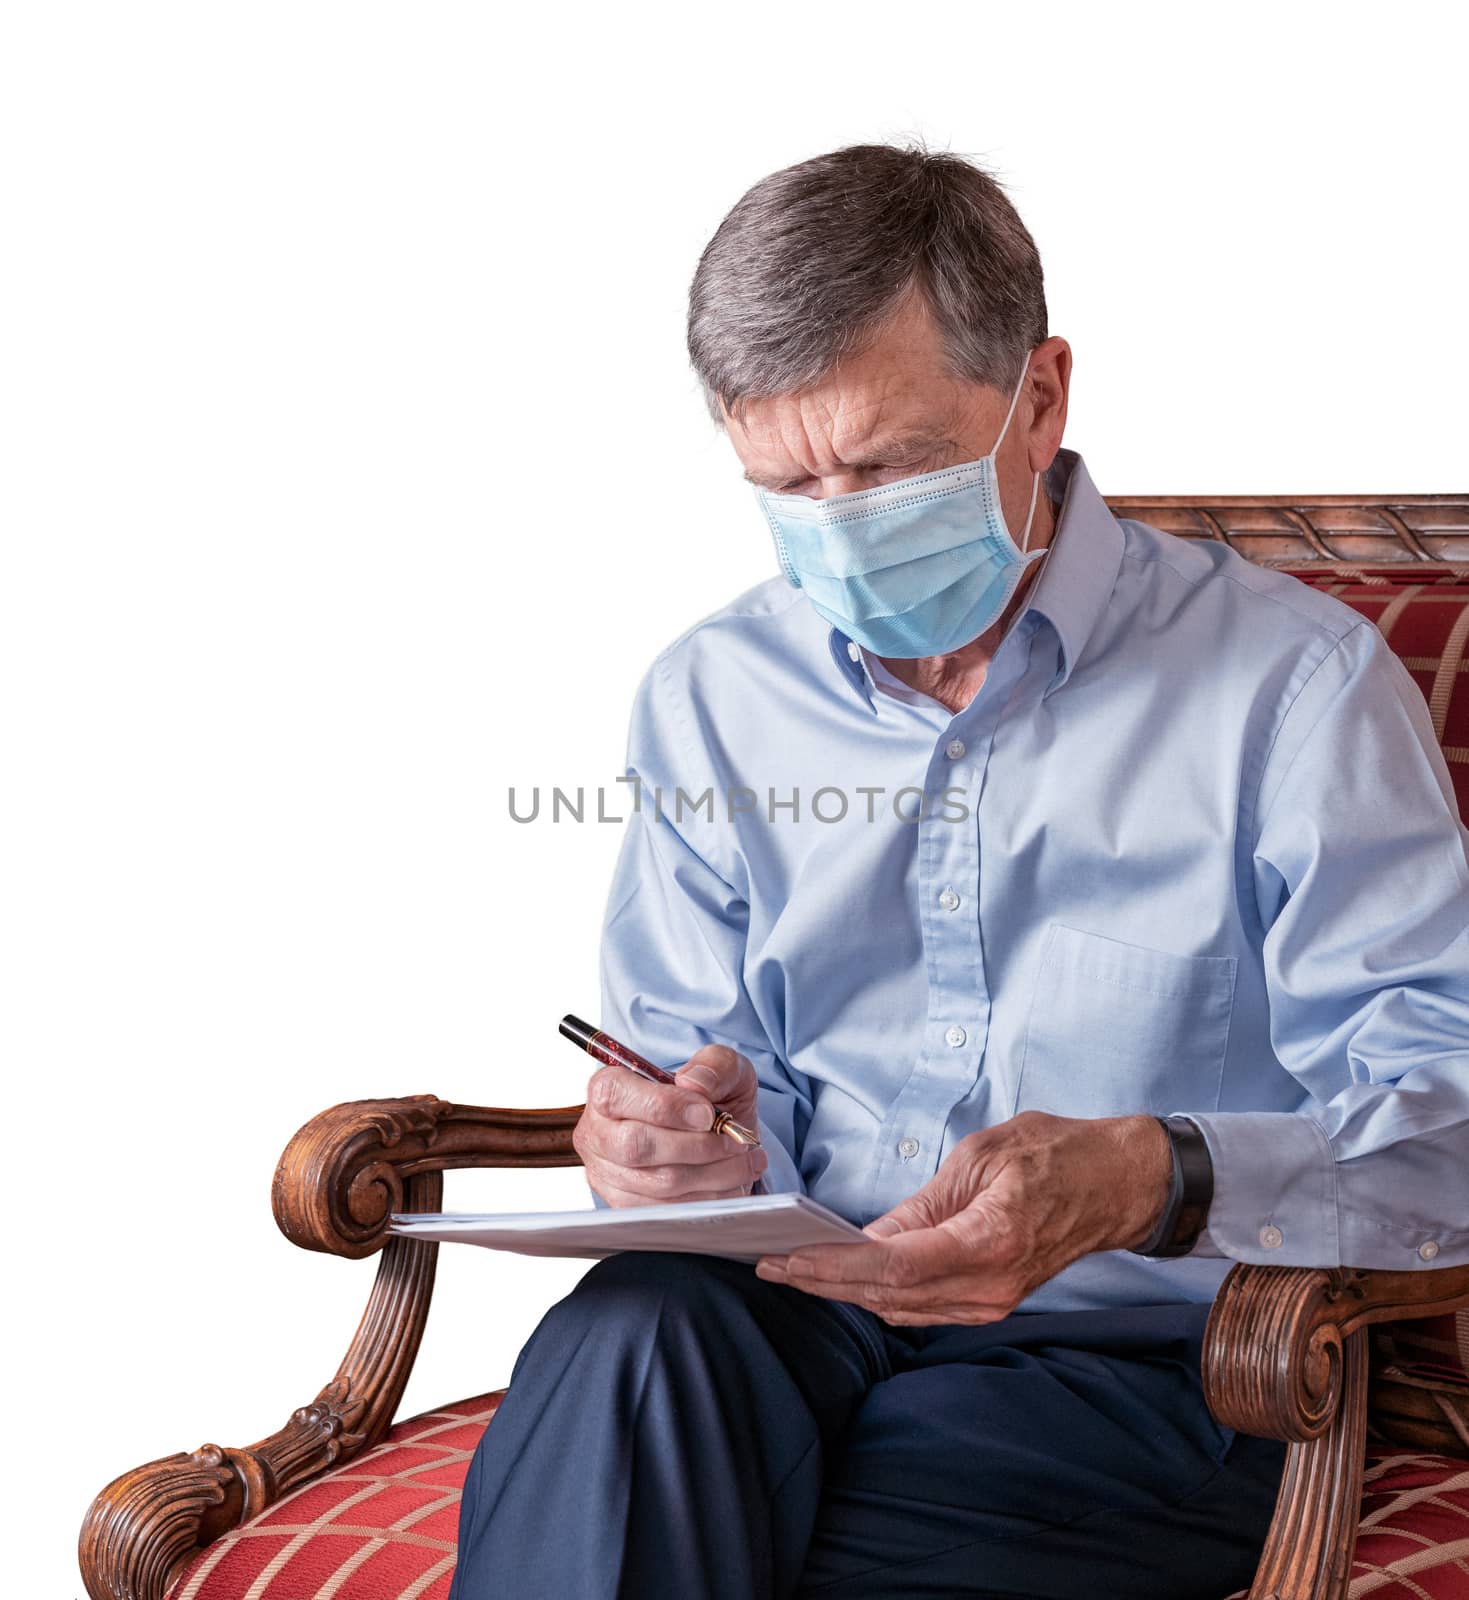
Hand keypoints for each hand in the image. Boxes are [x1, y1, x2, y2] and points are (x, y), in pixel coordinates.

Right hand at [573, 1044, 767, 1207]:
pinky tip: (731, 1177)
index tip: (707, 1113)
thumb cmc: (708, 1096)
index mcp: (608, 1088)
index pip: (614, 1095)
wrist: (713, 1132)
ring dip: (712, 1172)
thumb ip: (713, 1064)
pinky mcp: (626, 1205)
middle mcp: (598, 1133)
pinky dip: (709, 1195)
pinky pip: (669, 1208)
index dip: (664, 1106)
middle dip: (696, 1145)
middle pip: (636, 1146)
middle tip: (734, 1139)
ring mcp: (608, 1174)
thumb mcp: (720, 1066)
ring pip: (659, 1181)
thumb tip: (694, 1083)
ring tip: (743, 1157)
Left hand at [755, 1111, 1171, 1323]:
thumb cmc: (1057, 1154)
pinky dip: (879, 1295)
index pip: (892, 1267)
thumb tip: (869, 1236)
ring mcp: (993, 1302)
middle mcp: (989, 1287)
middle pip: (889, 1297)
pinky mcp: (992, 1300)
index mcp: (987, 1243)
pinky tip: (846, 1278)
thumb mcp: (981, 1158)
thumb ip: (923, 1204)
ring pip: (902, 1309)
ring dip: (846, 1292)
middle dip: (825, 1282)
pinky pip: (924, 1307)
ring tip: (795, 1271)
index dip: (833, 1266)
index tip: (787, 1257)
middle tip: (771, 1264)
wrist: (1121, 1183)